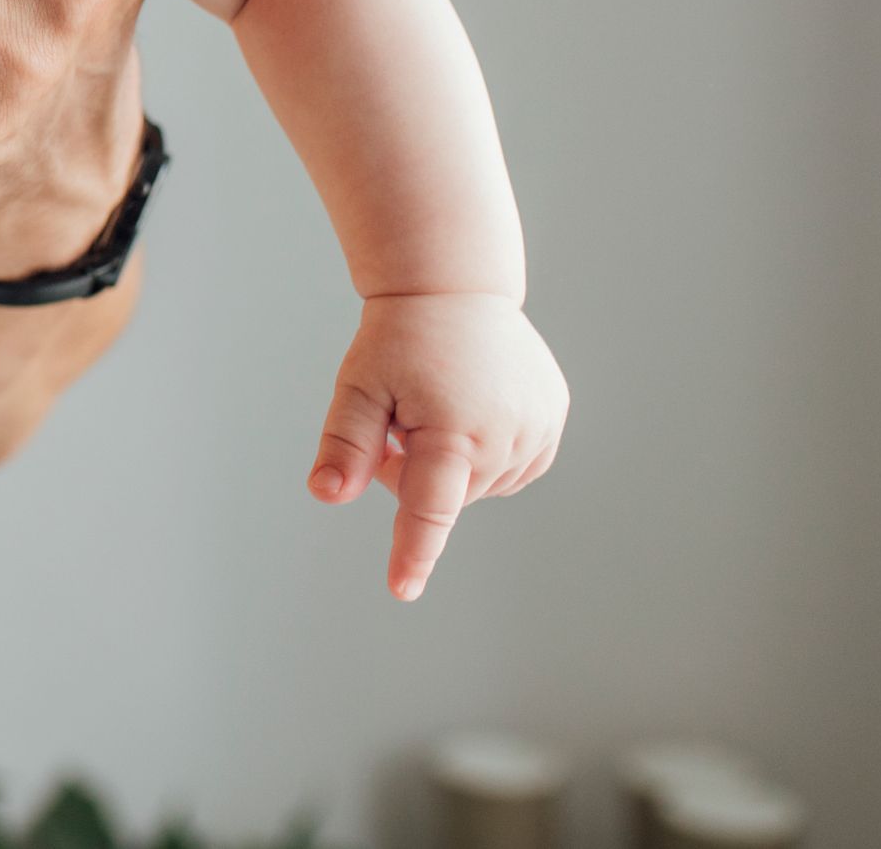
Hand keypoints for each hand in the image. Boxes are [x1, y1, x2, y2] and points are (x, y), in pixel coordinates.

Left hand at [311, 293, 567, 600]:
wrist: (454, 290)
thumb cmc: (398, 339)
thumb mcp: (358, 387)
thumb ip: (345, 446)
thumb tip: (327, 495)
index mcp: (452, 429)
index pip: (430, 508)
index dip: (414, 552)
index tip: (402, 590)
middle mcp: (504, 435)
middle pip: (448, 496)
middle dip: (415, 472)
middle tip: (400, 420)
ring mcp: (537, 428)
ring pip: (481, 485)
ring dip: (453, 462)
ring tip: (439, 405)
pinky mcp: (553, 418)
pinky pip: (512, 465)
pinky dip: (484, 453)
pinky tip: (471, 410)